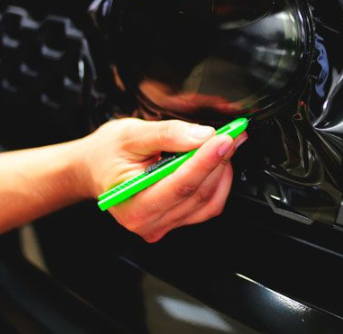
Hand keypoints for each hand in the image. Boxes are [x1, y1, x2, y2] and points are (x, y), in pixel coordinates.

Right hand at [79, 117, 246, 241]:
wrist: (94, 168)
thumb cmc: (107, 153)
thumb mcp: (131, 133)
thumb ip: (167, 134)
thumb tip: (201, 135)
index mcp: (133, 203)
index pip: (179, 185)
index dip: (205, 160)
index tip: (224, 139)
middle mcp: (148, 222)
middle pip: (196, 194)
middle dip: (218, 161)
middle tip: (232, 134)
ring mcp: (163, 225)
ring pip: (207, 202)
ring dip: (221, 171)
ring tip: (226, 144)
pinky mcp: (174, 220)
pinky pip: (206, 207)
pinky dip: (218, 183)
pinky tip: (218, 163)